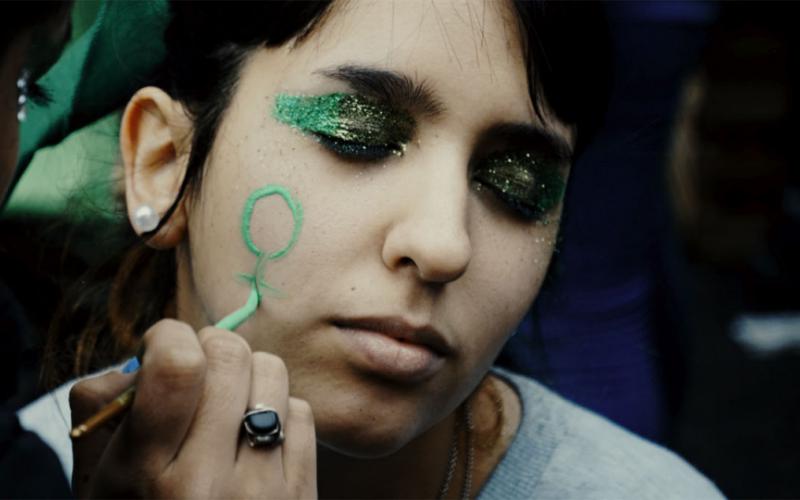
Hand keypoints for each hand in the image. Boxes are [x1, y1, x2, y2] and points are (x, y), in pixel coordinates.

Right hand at [69, 319, 316, 497]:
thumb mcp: (96, 483)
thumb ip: (102, 412)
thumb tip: (141, 358)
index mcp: (145, 475)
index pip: (178, 366)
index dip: (169, 336)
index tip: (163, 346)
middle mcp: (208, 482)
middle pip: (232, 355)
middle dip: (211, 347)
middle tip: (199, 370)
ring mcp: (263, 491)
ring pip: (273, 373)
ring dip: (248, 375)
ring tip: (229, 403)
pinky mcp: (303, 495)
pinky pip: (302, 412)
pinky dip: (279, 412)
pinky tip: (255, 440)